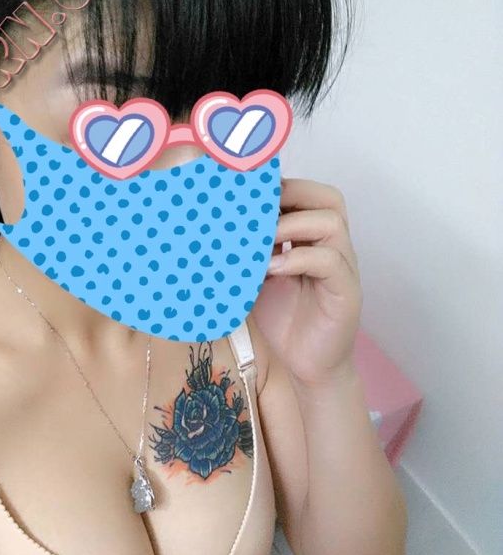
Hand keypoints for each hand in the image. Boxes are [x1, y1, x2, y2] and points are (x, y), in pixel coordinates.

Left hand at [258, 177, 362, 385]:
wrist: (305, 368)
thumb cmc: (281, 320)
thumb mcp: (255, 277)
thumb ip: (244, 251)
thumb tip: (207, 228)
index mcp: (312, 239)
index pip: (308, 193)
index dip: (280, 186)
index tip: (245, 193)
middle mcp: (332, 247)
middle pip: (328, 198)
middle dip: (291, 195)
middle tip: (254, 210)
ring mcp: (343, 268)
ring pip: (331, 222)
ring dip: (292, 224)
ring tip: (260, 239)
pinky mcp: (346, 292)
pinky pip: (329, 261)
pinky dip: (298, 258)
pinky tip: (271, 268)